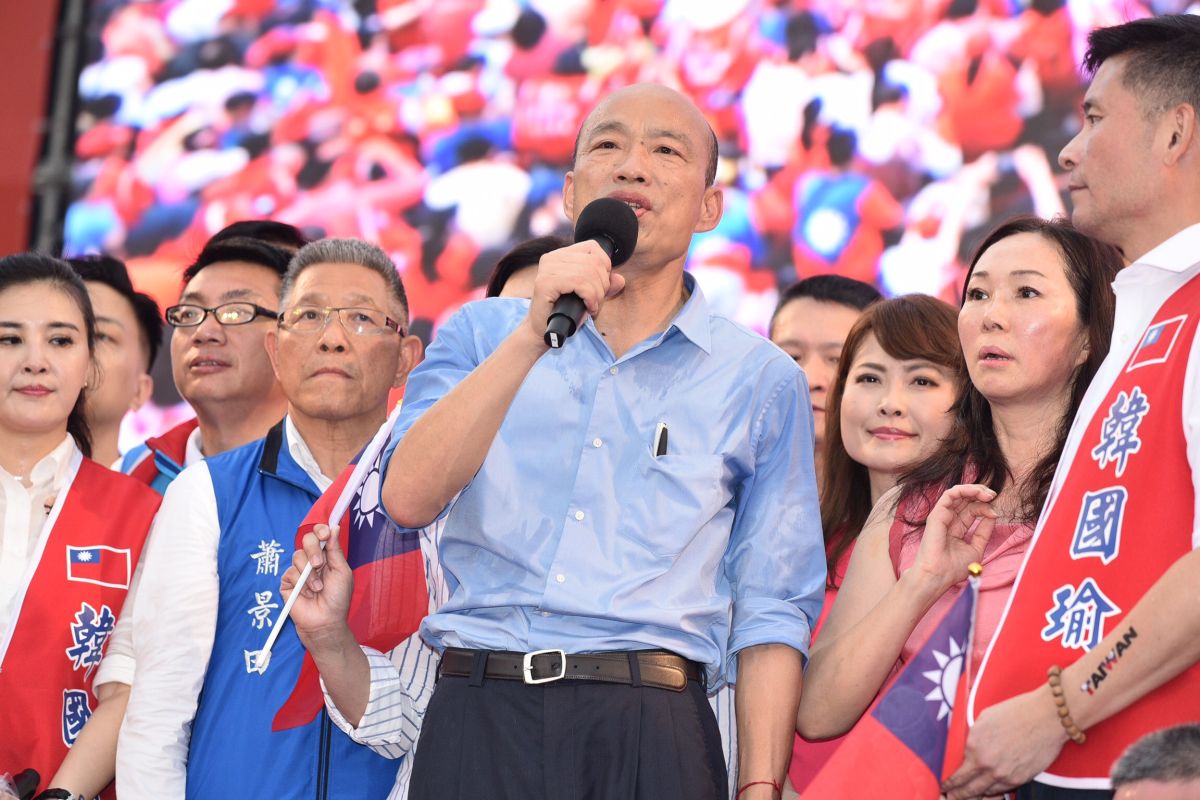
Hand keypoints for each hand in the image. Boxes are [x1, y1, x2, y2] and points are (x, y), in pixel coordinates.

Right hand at [280, 524, 353, 648]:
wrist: (325, 622)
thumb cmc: (338, 599)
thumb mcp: (341, 571)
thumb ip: (335, 550)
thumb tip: (334, 527)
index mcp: (327, 556)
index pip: (320, 535)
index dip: (320, 530)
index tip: (325, 534)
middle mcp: (312, 561)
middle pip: (306, 539)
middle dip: (313, 550)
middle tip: (320, 564)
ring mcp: (299, 571)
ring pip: (297, 556)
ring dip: (310, 573)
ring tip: (317, 588)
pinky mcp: (287, 583)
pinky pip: (289, 572)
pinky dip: (300, 583)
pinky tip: (307, 594)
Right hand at [523, 240, 624, 342]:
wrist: (542, 331)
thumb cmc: (564, 312)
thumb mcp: (588, 296)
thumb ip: (604, 286)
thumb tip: (620, 279)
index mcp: (560, 255)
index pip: (592, 247)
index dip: (605, 265)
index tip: (602, 285)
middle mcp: (551, 257)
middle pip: (593, 261)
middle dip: (602, 284)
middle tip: (597, 301)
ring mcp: (547, 269)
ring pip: (588, 273)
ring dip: (597, 293)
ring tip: (593, 306)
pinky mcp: (545, 283)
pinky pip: (579, 283)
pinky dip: (590, 297)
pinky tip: (588, 307)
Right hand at [912, 484, 996, 593]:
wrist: (938, 576)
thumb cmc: (952, 568)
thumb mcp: (976, 548)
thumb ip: (984, 532)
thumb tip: (993, 514)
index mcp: (956, 528)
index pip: (971, 510)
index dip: (985, 508)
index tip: (995, 513)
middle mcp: (948, 520)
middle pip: (965, 499)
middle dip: (981, 494)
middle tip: (993, 495)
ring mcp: (942, 516)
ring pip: (958, 493)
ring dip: (974, 489)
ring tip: (987, 493)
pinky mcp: (937, 514)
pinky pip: (950, 494)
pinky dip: (964, 490)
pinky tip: (976, 493)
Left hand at [941, 687, 1067, 798]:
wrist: (1046, 717)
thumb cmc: (1016, 712)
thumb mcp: (983, 719)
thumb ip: (972, 737)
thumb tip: (966, 749)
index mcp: (974, 746)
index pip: (956, 772)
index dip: (948, 782)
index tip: (944, 785)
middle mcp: (986, 764)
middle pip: (966, 788)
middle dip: (956, 795)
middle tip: (949, 797)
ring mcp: (1004, 774)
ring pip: (983, 793)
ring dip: (973, 797)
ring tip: (965, 798)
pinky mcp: (1020, 779)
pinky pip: (1001, 791)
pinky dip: (991, 794)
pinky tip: (986, 794)